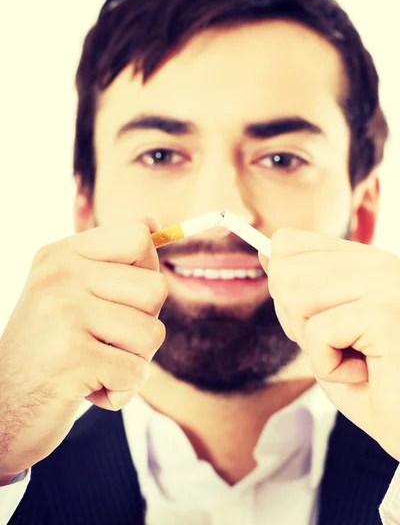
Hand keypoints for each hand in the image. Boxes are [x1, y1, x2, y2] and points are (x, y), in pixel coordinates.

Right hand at [0, 224, 166, 482]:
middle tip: (105, 339)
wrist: (1, 408)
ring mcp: (64, 313)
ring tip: (95, 363)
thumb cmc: (49, 347)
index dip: (146, 272)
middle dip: (143, 324)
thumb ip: (112, 259)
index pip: (139, 238)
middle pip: (156, 288)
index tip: (120, 297)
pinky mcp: (72, 357)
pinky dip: (120, 390)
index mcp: (61, 254)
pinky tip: (87, 388)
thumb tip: (155, 222)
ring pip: (152, 334)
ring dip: (133, 361)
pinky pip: (137, 373)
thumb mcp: (70, 291)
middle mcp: (60, 276)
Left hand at [260, 229, 399, 459]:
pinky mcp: (385, 313)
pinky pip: (318, 333)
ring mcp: (387, 283)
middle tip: (338, 348)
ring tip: (354, 359)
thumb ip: (299, 289)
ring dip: (313, 345)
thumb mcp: (325, 331)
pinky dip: (331, 368)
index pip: (289, 244)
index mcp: (366, 260)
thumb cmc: (375, 387)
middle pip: (284, 272)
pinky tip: (368, 374)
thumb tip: (263, 252)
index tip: (313, 320)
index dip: (282, 288)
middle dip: (294, 322)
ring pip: (294, 296)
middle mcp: (380, 262)